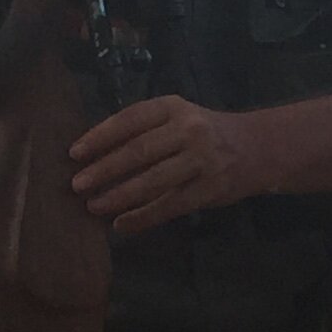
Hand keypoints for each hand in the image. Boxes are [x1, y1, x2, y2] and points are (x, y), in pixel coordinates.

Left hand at [70, 95, 260, 233]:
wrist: (257, 148)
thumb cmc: (204, 133)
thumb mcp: (177, 117)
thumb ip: (143, 130)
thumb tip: (94, 155)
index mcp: (173, 107)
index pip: (130, 119)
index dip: (100, 136)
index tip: (74, 153)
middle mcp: (189, 130)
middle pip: (138, 151)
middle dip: (104, 170)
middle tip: (77, 185)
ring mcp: (201, 160)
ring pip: (153, 181)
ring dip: (119, 196)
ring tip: (94, 206)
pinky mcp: (209, 189)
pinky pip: (170, 206)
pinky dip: (143, 217)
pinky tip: (122, 225)